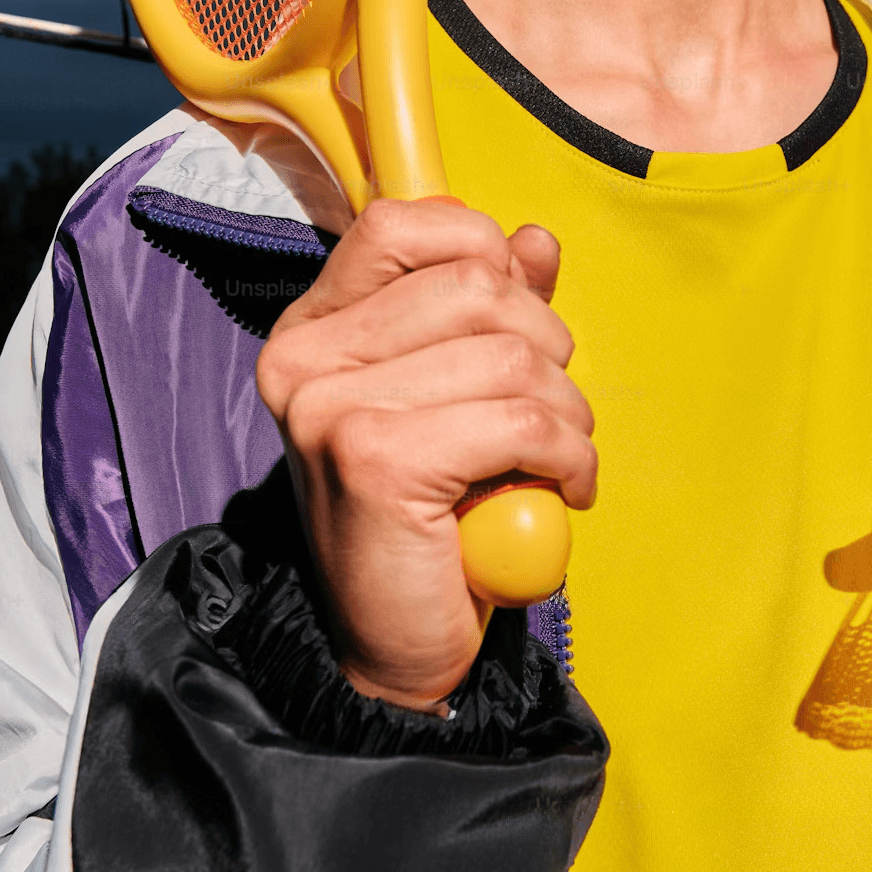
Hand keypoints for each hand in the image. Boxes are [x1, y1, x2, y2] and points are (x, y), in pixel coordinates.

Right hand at [255, 198, 596, 709]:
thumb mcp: (460, 397)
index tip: (520, 317)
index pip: (399, 223)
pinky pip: (519, 422)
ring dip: (567, 411)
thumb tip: (534, 239)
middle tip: (553, 413)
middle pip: (475, 285)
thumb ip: (491, 314)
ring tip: (560, 458)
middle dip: (547, 345)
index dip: (481, 250)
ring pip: (508, 356)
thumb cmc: (430, 521)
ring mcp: (330, 409)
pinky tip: (566, 488)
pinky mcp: (375, 462)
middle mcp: (303, 360)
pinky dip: (567, 455)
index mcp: (313, 330)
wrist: (394, 648)